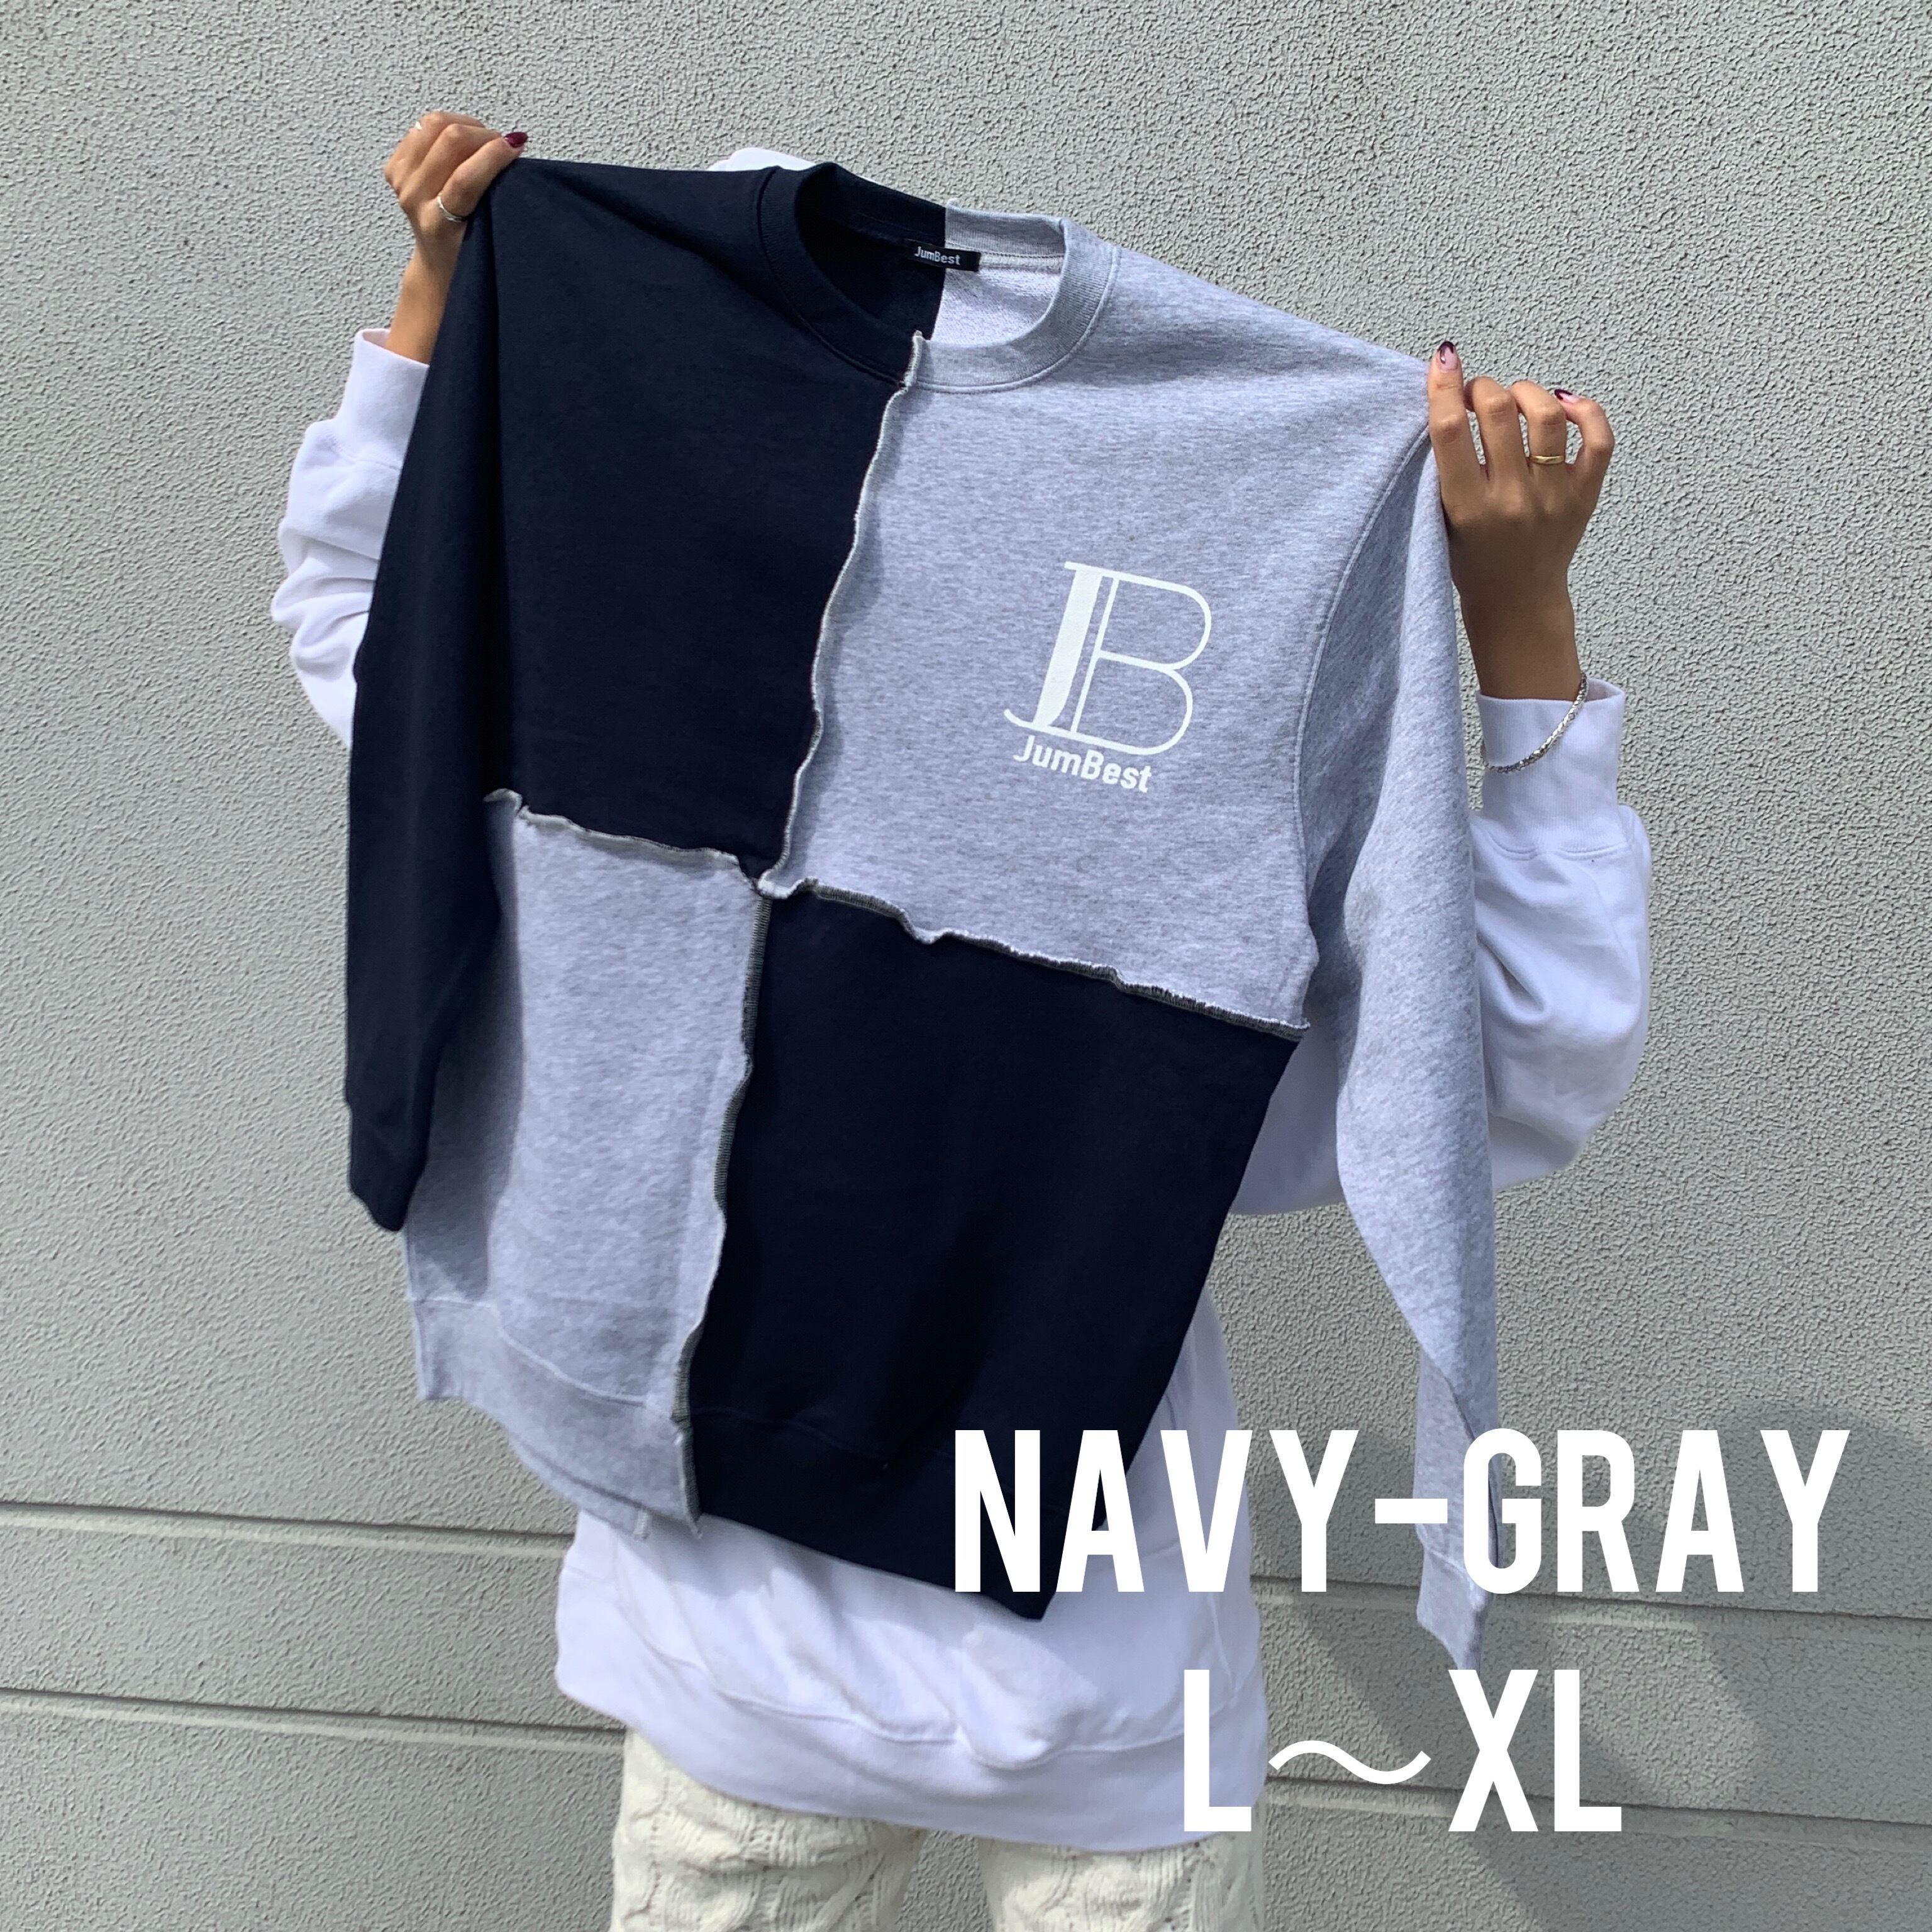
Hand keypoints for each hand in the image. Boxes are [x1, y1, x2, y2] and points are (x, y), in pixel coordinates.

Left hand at [379, 113, 527, 363]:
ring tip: (482, 143)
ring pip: (434, 124)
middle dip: (484, 135)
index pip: (465, 177)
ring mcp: (401, 181)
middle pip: (449, 139)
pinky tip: (461, 144)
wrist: (438, 264)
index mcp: (438, 223)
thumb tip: (512, 149)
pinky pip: (423, 126)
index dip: (495, 154)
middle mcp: (414, 199)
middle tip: (502, 145)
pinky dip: (447, 127)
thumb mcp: (490, 234)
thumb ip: (499, 196)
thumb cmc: (469, 251)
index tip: (516, 146)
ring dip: (466, 126)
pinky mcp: (396, 166)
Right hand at [1426, 341, 1614, 698]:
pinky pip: (1599, 438)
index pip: (1452, 431)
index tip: (1444, 360)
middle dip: (1484, 388)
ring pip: (1548, 415)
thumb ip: (1444, 469)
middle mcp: (1513, 500)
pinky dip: (1584, 410)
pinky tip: (1563, 404)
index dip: (1444, 386)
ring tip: (1515, 400)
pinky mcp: (1584, 495)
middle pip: (1501, 412)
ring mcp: (1554, 497)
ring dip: (1527, 392)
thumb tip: (1449, 401)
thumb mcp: (1441, 521)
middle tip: (1478, 395)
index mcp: (1469, 509)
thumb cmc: (1472, 562)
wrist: (1517, 603)